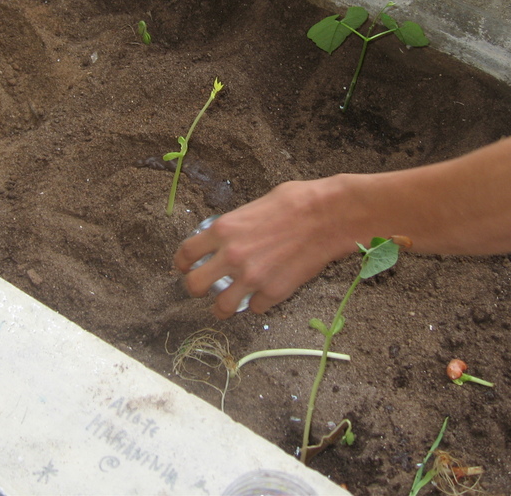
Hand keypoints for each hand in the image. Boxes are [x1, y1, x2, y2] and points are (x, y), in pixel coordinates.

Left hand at [174, 177, 357, 318]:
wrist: (328, 216)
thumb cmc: (296, 202)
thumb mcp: (253, 206)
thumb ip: (235, 226)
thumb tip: (228, 237)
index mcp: (222, 230)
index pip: (186, 254)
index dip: (182, 264)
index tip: (185, 268)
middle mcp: (231, 256)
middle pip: (194, 286)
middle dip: (196, 289)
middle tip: (204, 288)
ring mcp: (252, 278)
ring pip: (221, 308)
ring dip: (222, 307)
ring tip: (227, 305)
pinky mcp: (274, 292)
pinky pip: (255, 308)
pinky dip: (257, 304)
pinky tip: (262, 295)